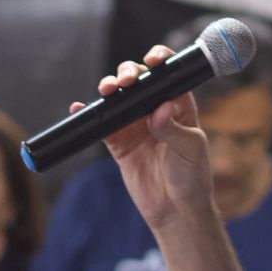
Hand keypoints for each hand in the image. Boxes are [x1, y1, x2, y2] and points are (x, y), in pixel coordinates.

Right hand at [85, 47, 216, 229]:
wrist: (175, 211)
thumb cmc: (192, 177)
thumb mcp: (190, 150)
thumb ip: (174, 129)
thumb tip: (160, 108)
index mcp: (179, 105)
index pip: (169, 73)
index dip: (160, 59)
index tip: (153, 60)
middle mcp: (156, 110)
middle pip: (139, 79)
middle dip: (129, 73)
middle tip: (125, 82)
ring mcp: (135, 125)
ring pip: (118, 97)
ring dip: (109, 87)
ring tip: (107, 90)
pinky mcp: (118, 142)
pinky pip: (102, 123)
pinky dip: (89, 114)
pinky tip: (79, 108)